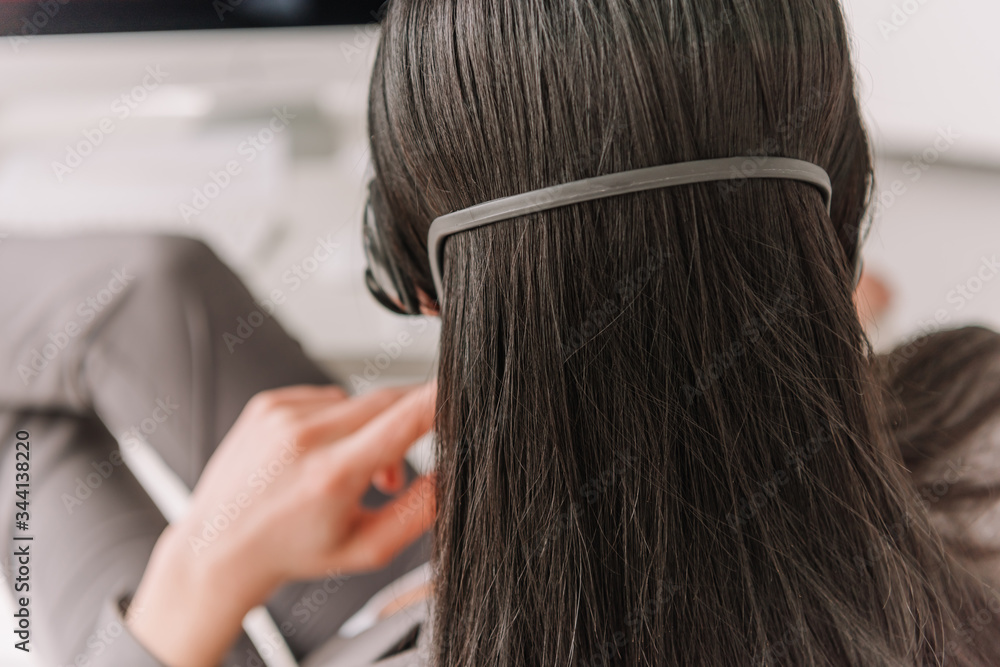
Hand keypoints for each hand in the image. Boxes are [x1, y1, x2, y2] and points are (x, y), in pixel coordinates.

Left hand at [127, 383, 436, 666]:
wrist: (220, 548)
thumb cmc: (290, 551)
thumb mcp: (367, 549)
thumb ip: (418, 512)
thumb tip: (448, 476)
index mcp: (333, 474)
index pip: (406, 417)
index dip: (441, 397)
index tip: (462, 384)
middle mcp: (305, 437)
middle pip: (388, 401)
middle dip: (406, 426)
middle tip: (391, 474)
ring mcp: (283, 415)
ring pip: (358, 401)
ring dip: (366, 429)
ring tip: (347, 471)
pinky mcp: (269, 404)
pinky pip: (326, 398)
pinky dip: (334, 422)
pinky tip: (317, 455)